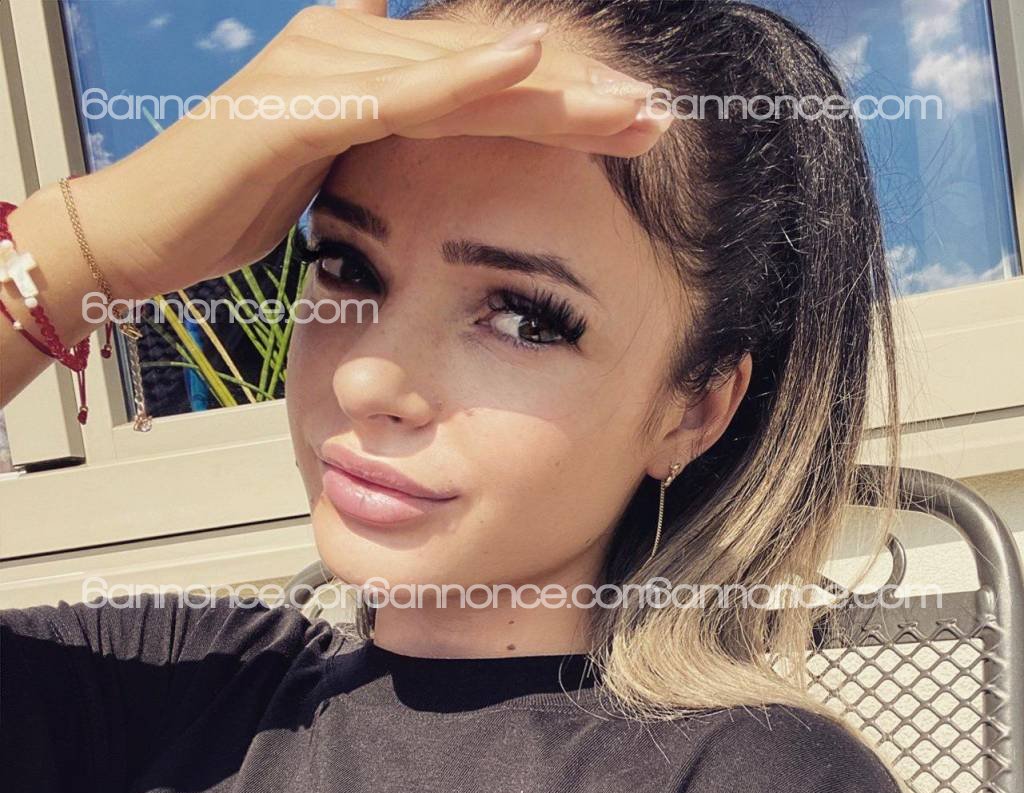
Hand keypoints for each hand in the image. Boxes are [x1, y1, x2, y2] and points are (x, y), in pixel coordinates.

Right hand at [66, 0, 668, 302]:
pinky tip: (527, 65)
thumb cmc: (233, 210)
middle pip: (490, 66)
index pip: (486, 83)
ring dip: (550, 88)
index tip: (636, 130)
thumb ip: (389, 160)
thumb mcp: (333, 179)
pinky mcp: (300, 106)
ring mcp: (326, 66)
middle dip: (580, 93)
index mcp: (369, 69)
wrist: (142, 233)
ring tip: (628, 103)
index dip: (563, 102)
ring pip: (460, 72)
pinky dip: (462, 78)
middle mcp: (354, 47)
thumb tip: (440, 177)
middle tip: (658, 115)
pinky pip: (396, 91)